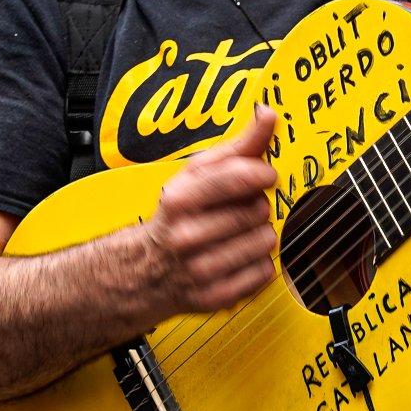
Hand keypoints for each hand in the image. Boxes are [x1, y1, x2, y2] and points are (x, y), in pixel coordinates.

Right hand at [136, 111, 280, 319]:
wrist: (142, 271)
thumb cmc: (175, 216)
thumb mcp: (196, 174)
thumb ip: (238, 145)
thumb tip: (267, 114)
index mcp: (179, 200)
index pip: (238, 178)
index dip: (261, 174)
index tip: (264, 176)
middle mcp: (186, 236)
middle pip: (257, 210)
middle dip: (256, 206)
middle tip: (238, 209)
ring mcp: (200, 269)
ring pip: (265, 241)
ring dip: (260, 235)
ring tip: (238, 233)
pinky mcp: (215, 295)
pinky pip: (264, 272)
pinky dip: (258, 264)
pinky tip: (237, 257)